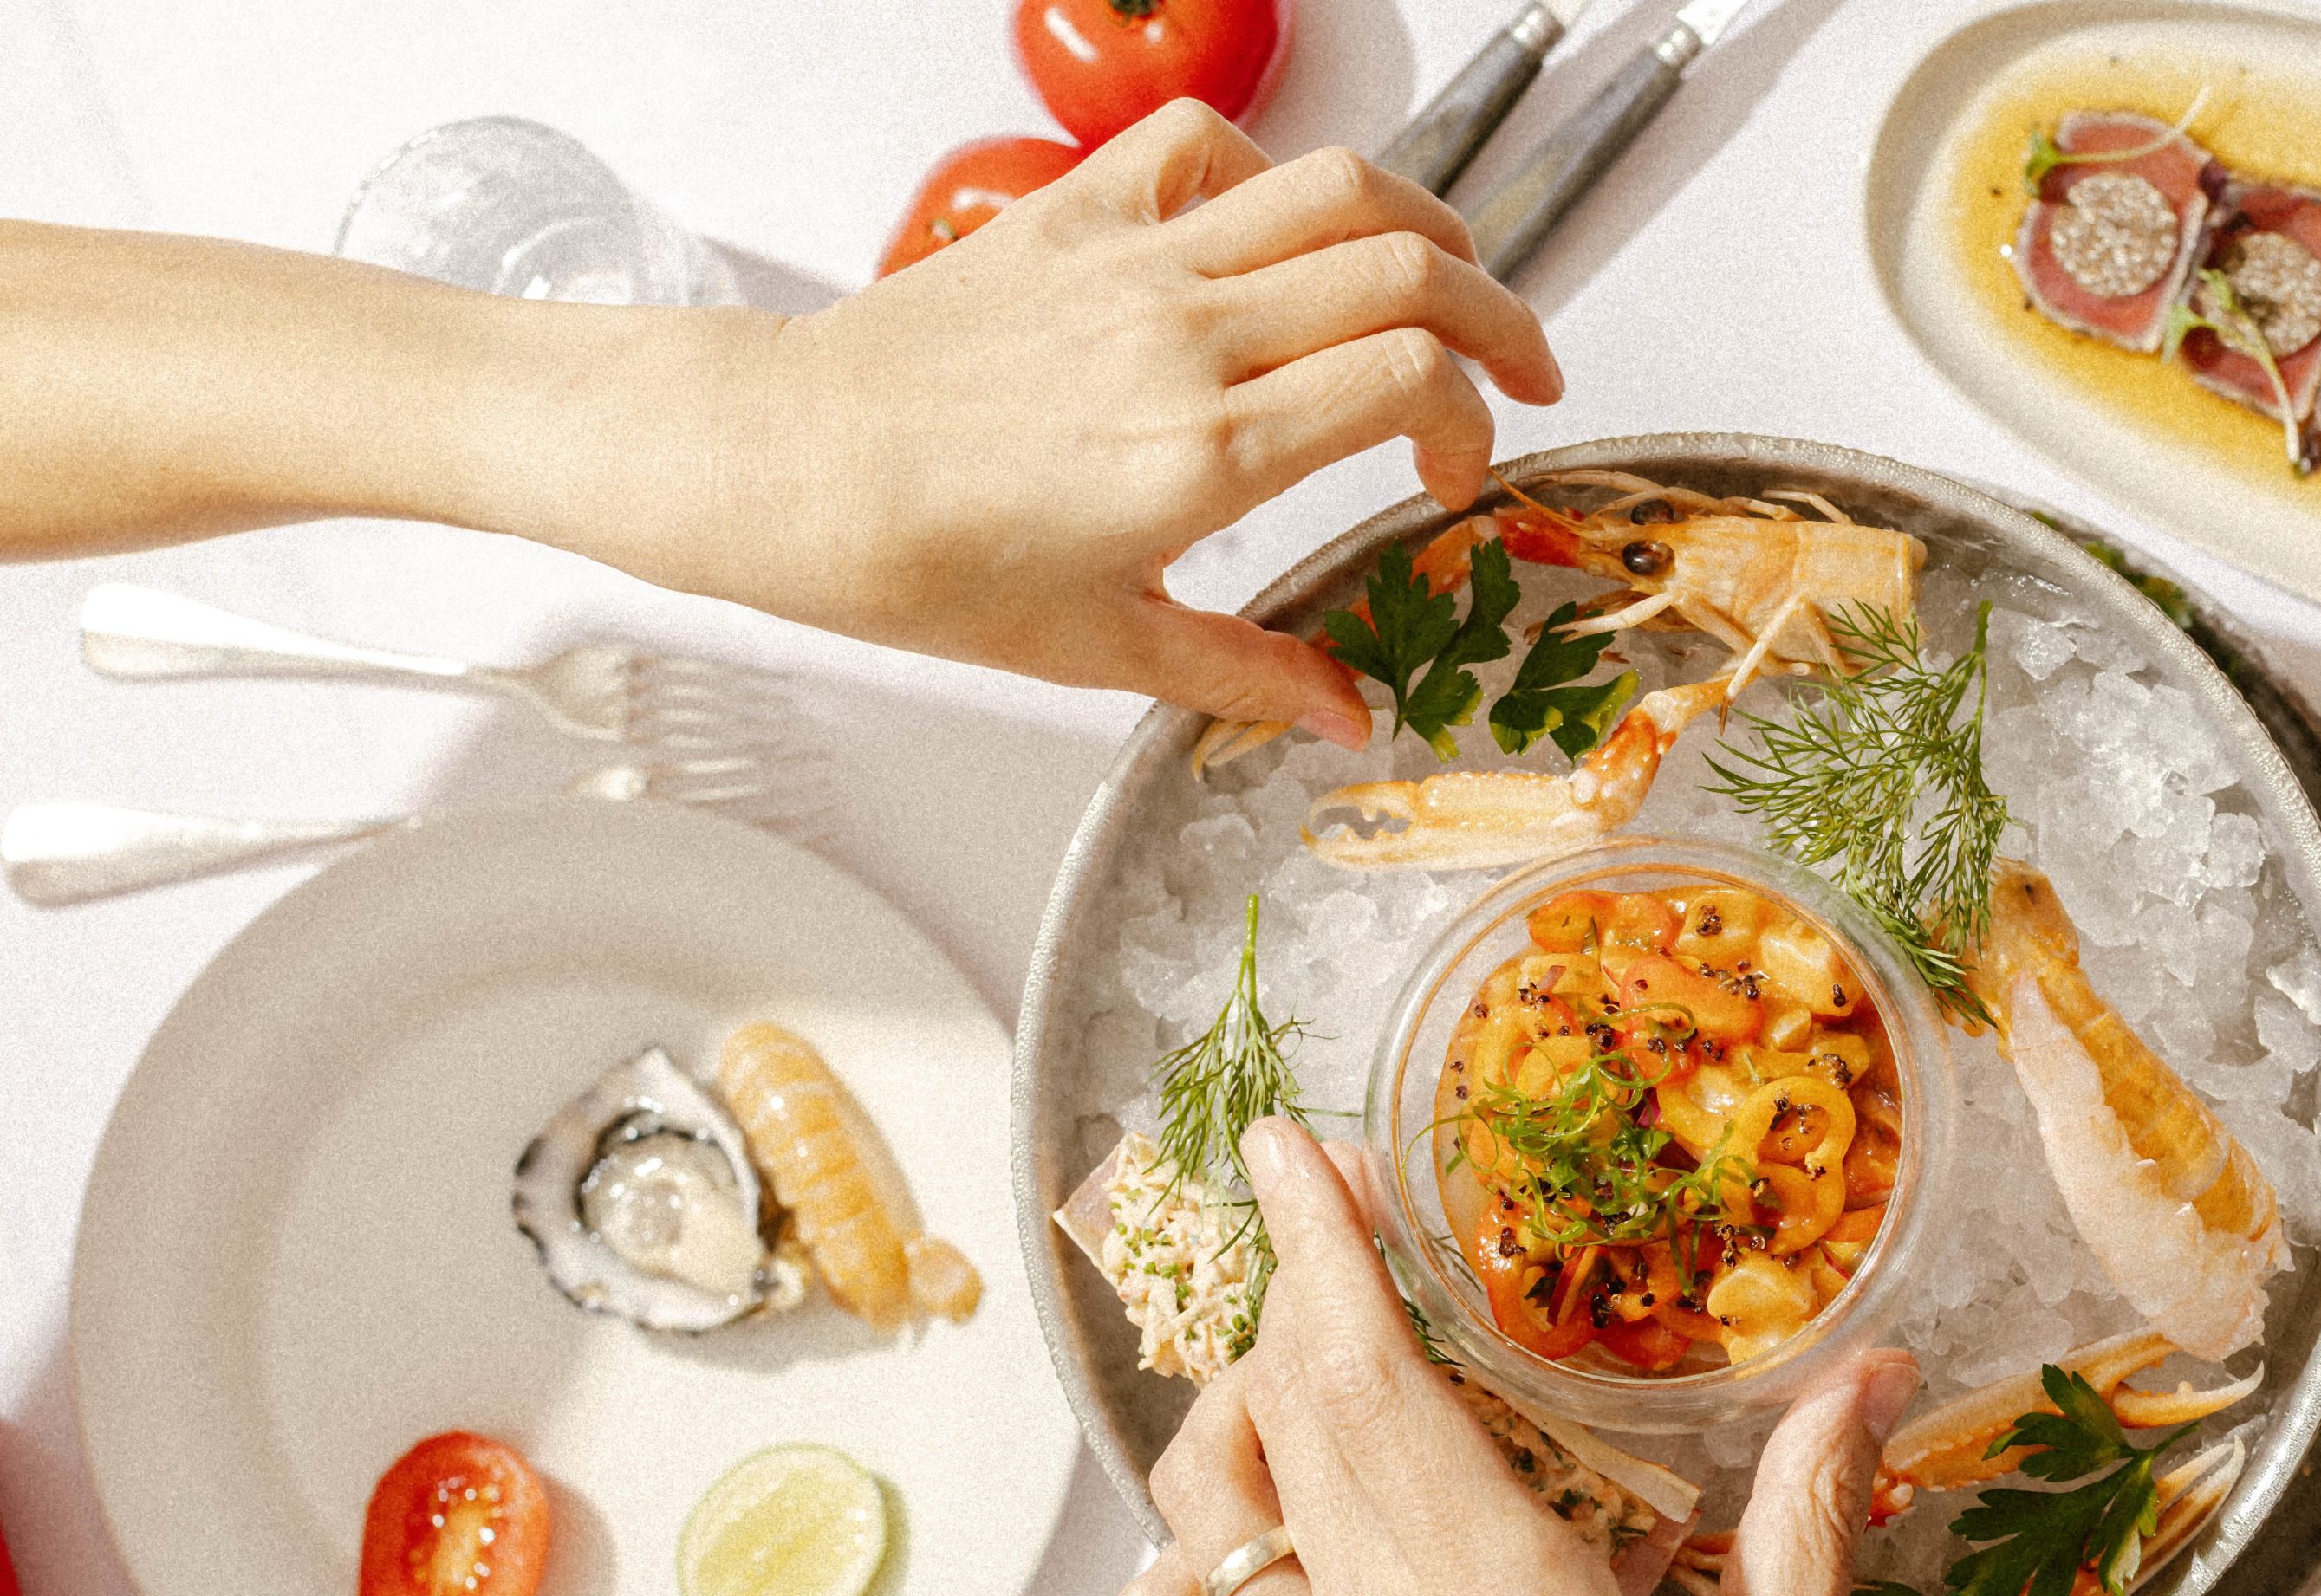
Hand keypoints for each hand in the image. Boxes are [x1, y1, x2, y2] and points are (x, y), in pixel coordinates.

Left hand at [722, 104, 1558, 735]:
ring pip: (1335, 183)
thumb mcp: (1104, 650)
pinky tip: (1282, 234)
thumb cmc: (928, 561)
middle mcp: (1184, 337)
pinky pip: (1209, 146)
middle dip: (1499, 316)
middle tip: (1521, 371)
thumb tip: (1348, 718)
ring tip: (1446, 281)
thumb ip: (1249, 677)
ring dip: (1424, 224)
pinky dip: (1275, 173)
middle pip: (1409, 265)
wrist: (793, 468)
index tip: (1449, 481)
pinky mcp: (1077, 212)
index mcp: (1205, 452)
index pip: (1410, 381)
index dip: (1471, 425)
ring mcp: (1133, 259)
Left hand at [1113, 1121, 1917, 1595]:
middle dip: (1282, 1284)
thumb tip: (1875, 1380)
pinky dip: (1186, 1545)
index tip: (1298, 1153)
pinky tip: (1254, 1532)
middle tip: (1310, 1204)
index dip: (1319, 1248)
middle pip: (1276, 1409)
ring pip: (1202, 1498)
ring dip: (1235, 1402)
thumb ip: (1803, 1521)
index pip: (1366, 1379)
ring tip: (1300, 1356)